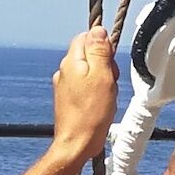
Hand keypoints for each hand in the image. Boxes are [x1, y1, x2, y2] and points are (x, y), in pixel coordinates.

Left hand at [52, 28, 118, 161]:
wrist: (76, 145)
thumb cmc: (90, 114)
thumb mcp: (102, 76)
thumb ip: (99, 50)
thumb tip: (98, 29)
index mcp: (71, 61)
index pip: (87, 36)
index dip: (103, 46)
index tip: (110, 62)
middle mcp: (64, 71)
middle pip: (89, 54)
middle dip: (105, 65)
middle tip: (110, 82)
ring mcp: (64, 85)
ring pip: (90, 72)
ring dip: (103, 81)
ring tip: (105, 97)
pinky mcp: (67, 99)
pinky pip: (86, 87)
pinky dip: (96, 92)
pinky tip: (100, 105)